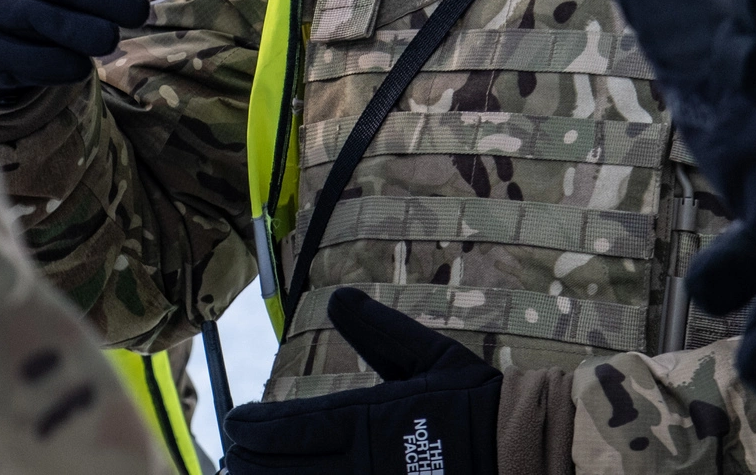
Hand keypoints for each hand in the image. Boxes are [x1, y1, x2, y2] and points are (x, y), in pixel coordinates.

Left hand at [224, 289, 499, 474]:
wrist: (525, 455)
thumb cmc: (478, 406)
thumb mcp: (429, 357)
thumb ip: (380, 331)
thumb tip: (338, 298)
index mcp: (367, 420)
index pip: (289, 428)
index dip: (252, 428)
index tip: (232, 423)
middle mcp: (361, 465)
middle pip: (281, 471)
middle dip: (247, 463)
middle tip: (230, 459)